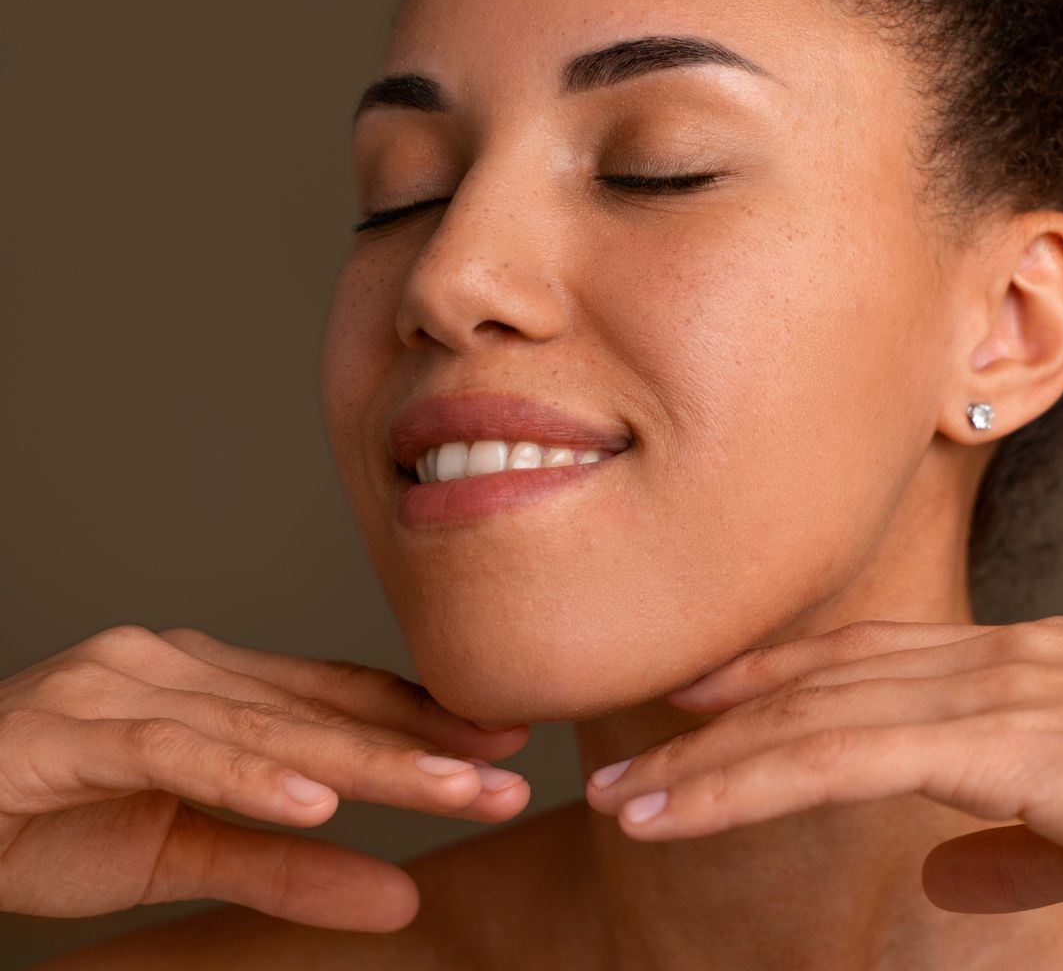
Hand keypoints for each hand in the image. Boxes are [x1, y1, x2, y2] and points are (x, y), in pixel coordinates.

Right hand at [0, 624, 532, 931]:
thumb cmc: (35, 824)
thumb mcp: (182, 859)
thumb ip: (287, 872)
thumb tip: (401, 901)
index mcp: (206, 684)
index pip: (335, 698)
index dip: (422, 719)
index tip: (510, 742)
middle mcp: (171, 666)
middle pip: (318, 712)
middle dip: (420, 744)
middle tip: (510, 770)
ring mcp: (118, 688)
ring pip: (265, 727)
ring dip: (364, 761)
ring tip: (451, 788)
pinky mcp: (65, 732)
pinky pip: (171, 750)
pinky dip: (245, 776)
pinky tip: (315, 800)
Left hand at [583, 615, 1062, 934]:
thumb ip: (1019, 846)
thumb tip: (949, 873)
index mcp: (1034, 661)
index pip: (878, 660)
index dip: (783, 682)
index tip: (703, 711)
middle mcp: (1010, 653)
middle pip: (832, 675)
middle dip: (722, 719)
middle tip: (628, 758)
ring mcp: (1009, 685)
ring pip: (821, 712)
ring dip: (710, 759)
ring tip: (623, 801)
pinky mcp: (1011, 739)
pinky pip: (847, 757)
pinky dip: (752, 780)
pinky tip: (683, 811)